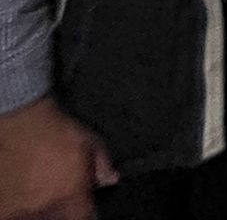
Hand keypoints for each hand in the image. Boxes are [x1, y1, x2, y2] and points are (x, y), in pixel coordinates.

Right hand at [0, 98, 115, 219]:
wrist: (21, 120)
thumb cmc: (56, 129)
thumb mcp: (89, 142)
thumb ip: (102, 165)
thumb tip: (111, 179)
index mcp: (70, 194)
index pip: (84, 218)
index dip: (86, 213)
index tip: (84, 206)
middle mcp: (45, 206)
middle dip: (63, 212)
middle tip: (61, 197)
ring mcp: (20, 209)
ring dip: (40, 212)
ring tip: (40, 195)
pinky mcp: (2, 206)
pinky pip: (12, 215)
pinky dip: (18, 210)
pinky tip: (23, 197)